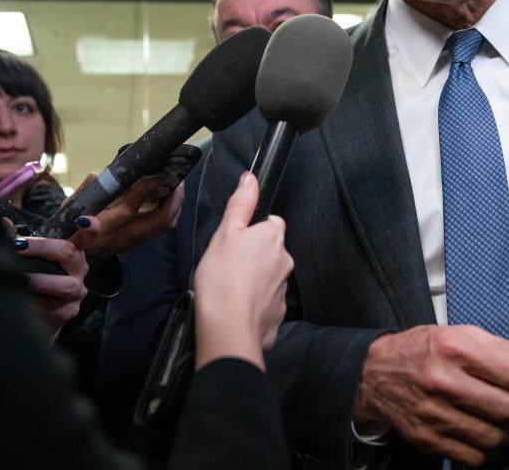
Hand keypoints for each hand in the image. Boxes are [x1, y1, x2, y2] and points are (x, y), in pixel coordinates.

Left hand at [12, 216, 98, 332]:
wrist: (41, 314)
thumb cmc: (38, 277)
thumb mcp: (32, 257)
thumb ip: (21, 240)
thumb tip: (3, 222)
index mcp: (74, 251)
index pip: (87, 236)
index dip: (90, 227)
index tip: (83, 221)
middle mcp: (79, 269)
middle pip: (69, 253)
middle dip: (42, 247)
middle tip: (18, 246)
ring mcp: (77, 291)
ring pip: (66, 285)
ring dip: (40, 280)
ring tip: (21, 279)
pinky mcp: (69, 311)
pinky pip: (54, 306)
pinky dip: (36, 302)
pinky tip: (23, 300)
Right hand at [66, 172, 184, 261]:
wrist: (77, 259)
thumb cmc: (74, 229)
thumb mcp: (71, 209)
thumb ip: (85, 191)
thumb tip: (97, 174)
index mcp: (106, 226)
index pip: (128, 210)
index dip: (144, 192)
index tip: (155, 176)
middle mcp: (125, 235)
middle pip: (159, 221)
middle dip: (174, 199)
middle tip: (178, 179)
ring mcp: (135, 240)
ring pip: (165, 225)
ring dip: (176, 204)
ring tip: (178, 186)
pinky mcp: (140, 241)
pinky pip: (163, 228)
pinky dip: (172, 211)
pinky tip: (172, 198)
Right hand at [193, 171, 293, 370]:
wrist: (228, 330)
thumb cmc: (223, 279)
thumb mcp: (225, 234)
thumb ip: (241, 205)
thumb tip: (251, 178)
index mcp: (274, 238)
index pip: (271, 224)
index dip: (252, 230)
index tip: (235, 242)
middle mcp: (285, 262)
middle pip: (270, 251)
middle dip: (252, 256)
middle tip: (227, 266)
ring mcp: (284, 291)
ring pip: (268, 277)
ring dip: (253, 281)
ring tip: (229, 289)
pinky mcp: (278, 315)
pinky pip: (266, 303)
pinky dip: (254, 304)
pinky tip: (236, 308)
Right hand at [353, 324, 508, 466]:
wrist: (376, 374)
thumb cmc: (421, 351)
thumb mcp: (461, 336)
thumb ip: (504, 349)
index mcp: (455, 348)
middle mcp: (444, 381)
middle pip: (508, 408)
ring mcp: (435, 413)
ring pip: (495, 436)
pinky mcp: (428, 438)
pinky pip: (474, 456)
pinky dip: (488, 450)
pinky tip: (486, 435)